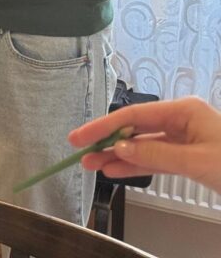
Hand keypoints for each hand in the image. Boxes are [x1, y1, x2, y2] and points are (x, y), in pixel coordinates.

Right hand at [68, 97, 220, 194]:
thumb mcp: (197, 160)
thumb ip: (155, 153)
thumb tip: (121, 147)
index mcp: (184, 110)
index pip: (134, 115)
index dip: (103, 126)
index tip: (81, 137)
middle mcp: (181, 120)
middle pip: (135, 128)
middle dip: (107, 141)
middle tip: (81, 152)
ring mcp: (184, 138)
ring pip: (142, 145)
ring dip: (118, 156)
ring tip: (92, 165)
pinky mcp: (187, 156)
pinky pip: (154, 157)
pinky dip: (135, 164)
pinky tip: (116, 169)